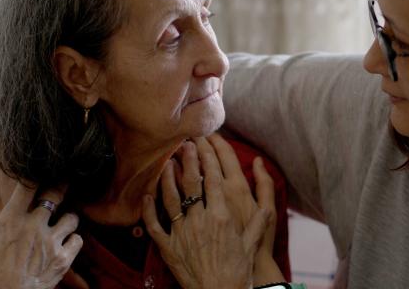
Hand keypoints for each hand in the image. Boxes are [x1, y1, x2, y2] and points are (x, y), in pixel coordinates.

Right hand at [0, 182, 85, 288]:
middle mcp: (33, 225)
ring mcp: (50, 241)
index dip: (36, 175)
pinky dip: (74, 241)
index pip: (27, 186)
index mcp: (10, 220)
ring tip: (65, 224)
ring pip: (72, 217)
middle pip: (55, 194)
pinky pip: (78, 240)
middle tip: (65, 182)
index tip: (42, 171)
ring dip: (69, 220)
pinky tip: (68, 244)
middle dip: (61, 186)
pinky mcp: (63, 258)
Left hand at [142, 140, 271, 288]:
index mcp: (223, 216)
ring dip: (167, 178)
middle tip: (184, 143)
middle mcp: (201, 220)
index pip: (213, 178)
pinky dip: (148, 209)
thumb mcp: (257, 237)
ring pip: (171, 198)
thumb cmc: (240, 267)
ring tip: (167, 162)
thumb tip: (261, 174)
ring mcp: (183, 233)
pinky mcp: (169, 247)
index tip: (204, 142)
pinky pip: (155, 225)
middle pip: (191, 183)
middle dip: (187, 160)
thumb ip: (262, 207)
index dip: (207, 157)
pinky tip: (146, 195)